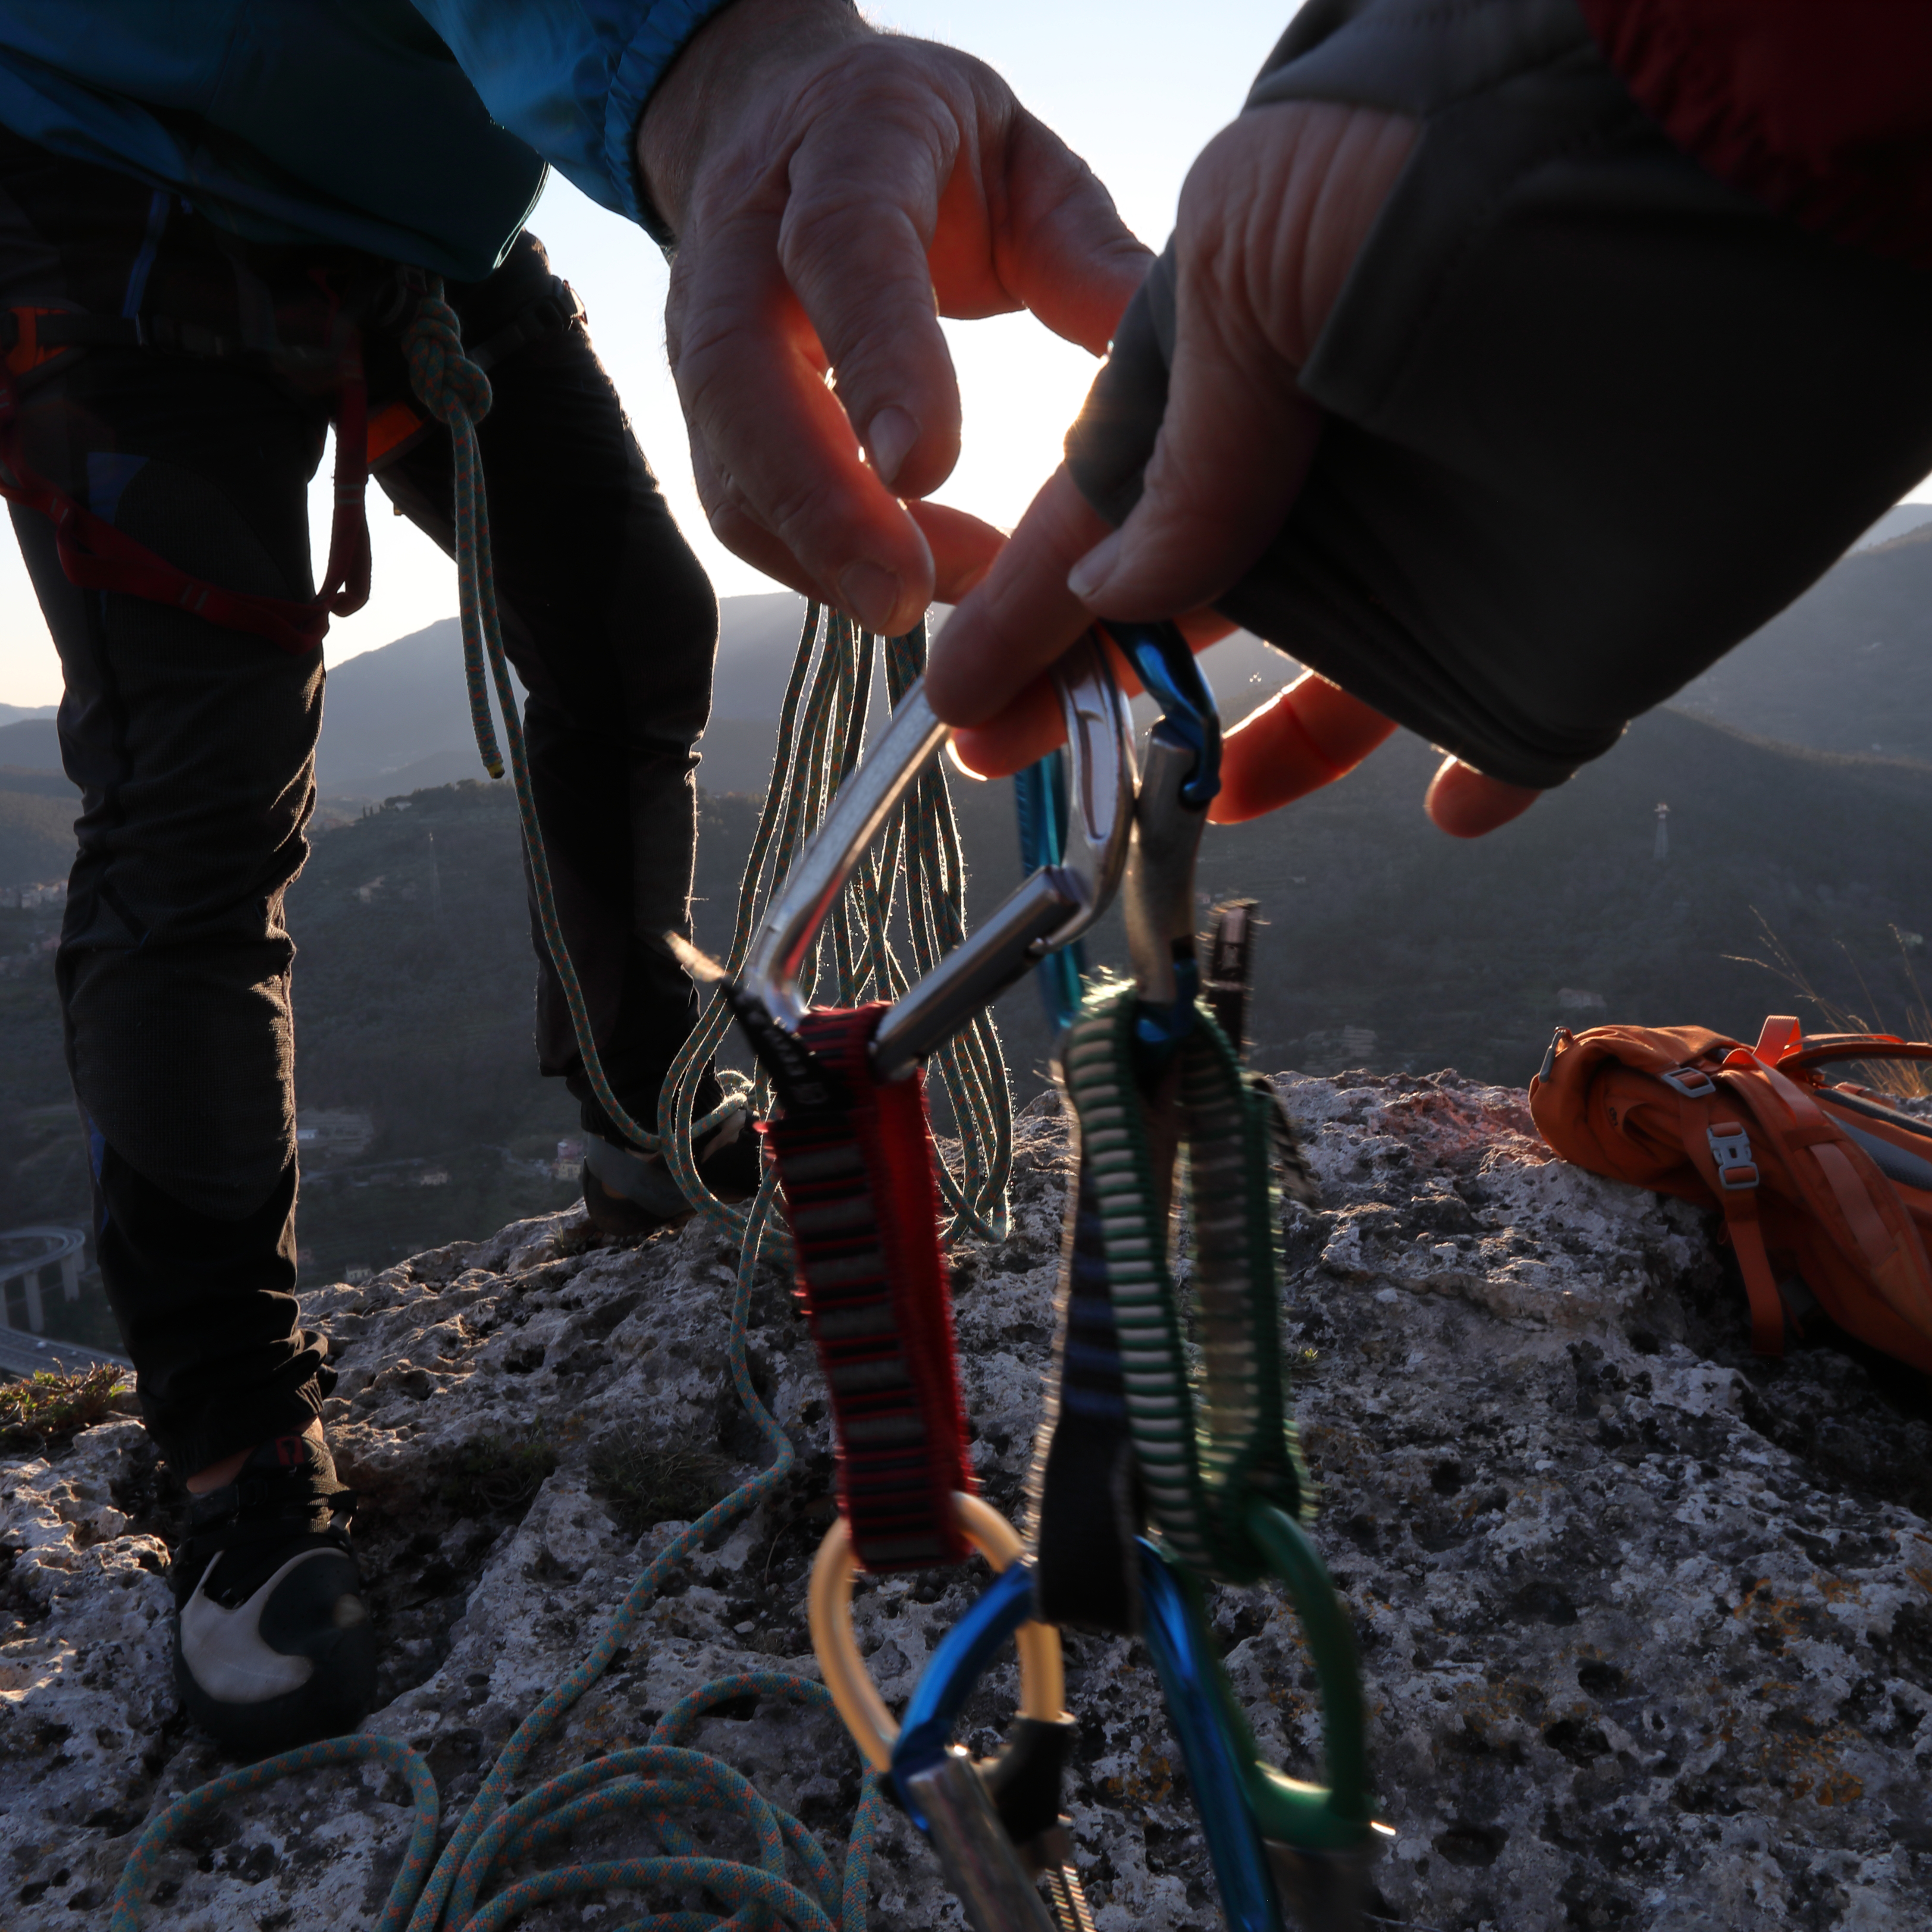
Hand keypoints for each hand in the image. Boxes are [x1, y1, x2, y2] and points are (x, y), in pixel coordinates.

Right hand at [638, 0, 1151, 636]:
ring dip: (817, 553)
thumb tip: (1170, 363)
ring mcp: (705, 328)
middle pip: (736, 375)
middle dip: (815, 499)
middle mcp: (747, 236)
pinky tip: (908, 584)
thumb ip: (1088, 256)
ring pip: (726, 461)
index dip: (877, 357)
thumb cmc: (927, 146)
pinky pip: (741, 504)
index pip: (842, 245)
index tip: (923, 469)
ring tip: (919, 606)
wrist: (787, 115)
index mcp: (849, 140)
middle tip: (898, 596)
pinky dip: (819, 564)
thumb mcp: (1027, 167)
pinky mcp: (707, 406)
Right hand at [928, 98, 1538, 836]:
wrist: (1708, 195)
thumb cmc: (1455, 176)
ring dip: (1237, 757)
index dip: (1027, 609)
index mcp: (1252, 383)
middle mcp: (1340, 481)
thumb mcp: (1251, 247)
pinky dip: (1475, 786)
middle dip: (1085, 687)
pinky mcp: (1553, 644)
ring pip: (1325, 691)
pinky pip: (1510, 744)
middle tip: (1004, 756)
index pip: (1110, 519)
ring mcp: (1444, 567)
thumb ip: (1173, 424)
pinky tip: (1439, 812)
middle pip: (1191, 609)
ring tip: (1163, 806)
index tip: (964, 690)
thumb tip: (1120, 580)